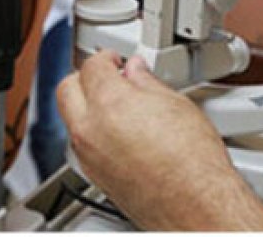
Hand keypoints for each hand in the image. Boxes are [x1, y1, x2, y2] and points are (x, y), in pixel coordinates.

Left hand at [57, 50, 262, 230]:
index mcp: (109, 103)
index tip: (116, 60)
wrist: (195, 203)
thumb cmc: (192, 161)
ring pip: (71, 118)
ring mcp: (88, 155)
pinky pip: (81, 143)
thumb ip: (148, 83)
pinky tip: (119, 130)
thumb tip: (138, 73)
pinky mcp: (93, 175)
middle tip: (108, 76)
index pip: (91, 66)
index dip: (106, 58)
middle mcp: (90, 129)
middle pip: (67, 90)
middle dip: (85, 78)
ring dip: (87, 105)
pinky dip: (92, 130)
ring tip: (117, 103)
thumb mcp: (176, 104)